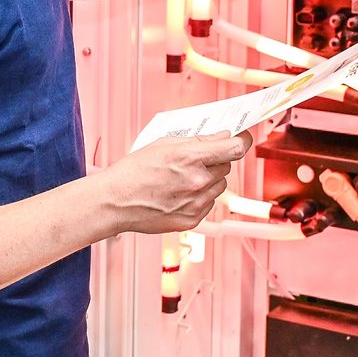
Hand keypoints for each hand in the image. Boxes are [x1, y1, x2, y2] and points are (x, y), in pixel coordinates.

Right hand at [100, 131, 251, 234]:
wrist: (115, 202)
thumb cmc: (133, 172)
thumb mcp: (163, 144)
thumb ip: (198, 141)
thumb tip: (222, 136)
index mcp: (190, 158)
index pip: (234, 148)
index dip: (242, 140)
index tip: (242, 137)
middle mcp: (197, 182)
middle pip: (227, 166)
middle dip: (217, 160)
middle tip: (198, 160)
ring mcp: (196, 203)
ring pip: (220, 186)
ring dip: (209, 180)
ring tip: (184, 179)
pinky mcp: (193, 220)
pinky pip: (208, 204)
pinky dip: (200, 197)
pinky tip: (179, 193)